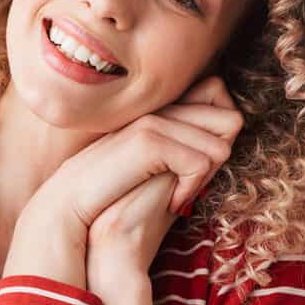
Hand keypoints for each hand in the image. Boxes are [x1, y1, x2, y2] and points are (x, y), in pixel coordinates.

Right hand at [84, 75, 244, 290]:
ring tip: (178, 194)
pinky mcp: (148, 140)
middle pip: (230, 116)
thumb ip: (186, 150)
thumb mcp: (160, 170)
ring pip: (221, 144)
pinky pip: (201, 162)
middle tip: (191, 183)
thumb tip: (224, 144)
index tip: (196, 169)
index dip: (219, 135)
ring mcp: (153, 121)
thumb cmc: (118, 198)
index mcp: (160, 110)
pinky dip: (193, 189)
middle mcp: (160, 108)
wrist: (73, 211)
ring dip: (206, 177)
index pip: (217, 93)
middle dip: (219, 155)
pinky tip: (172, 203)